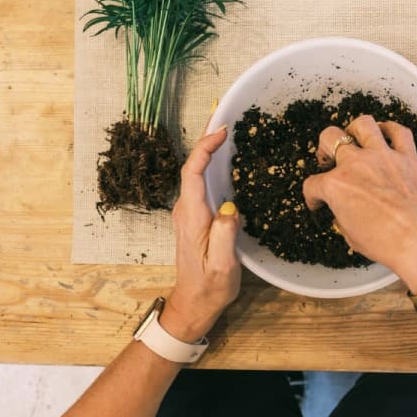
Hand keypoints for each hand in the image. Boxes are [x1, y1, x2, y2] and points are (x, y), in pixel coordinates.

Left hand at [162, 126, 240, 342]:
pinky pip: (200, 180)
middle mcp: (186, 208)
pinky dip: (210, 162)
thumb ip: (224, 236)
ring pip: (195, 171)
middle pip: (192, 165)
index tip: (222, 130)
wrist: (194, 303)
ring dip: (208, 148)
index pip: (193, 172)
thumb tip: (230, 208)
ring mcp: (188, 211)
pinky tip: (224, 156)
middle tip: (224, 113)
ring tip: (226, 127)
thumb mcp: (222, 266)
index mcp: (192, 216)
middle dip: (206, 138)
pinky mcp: (195, 215)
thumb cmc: (210, 287)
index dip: (205, 148)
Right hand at [302, 115, 416, 293]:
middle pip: (329, 138)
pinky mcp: (408, 157)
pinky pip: (399, 131)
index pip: (313, 184)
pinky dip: (391, 129)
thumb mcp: (351, 236)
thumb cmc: (385, 244)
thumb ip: (342, 216)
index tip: (317, 201)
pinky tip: (386, 135)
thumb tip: (344, 211)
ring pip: (363, 124)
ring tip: (355, 139)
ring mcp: (383, 156)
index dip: (312, 195)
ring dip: (355, 129)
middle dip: (324, 147)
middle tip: (329, 159)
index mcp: (336, 186)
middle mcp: (356, 164)